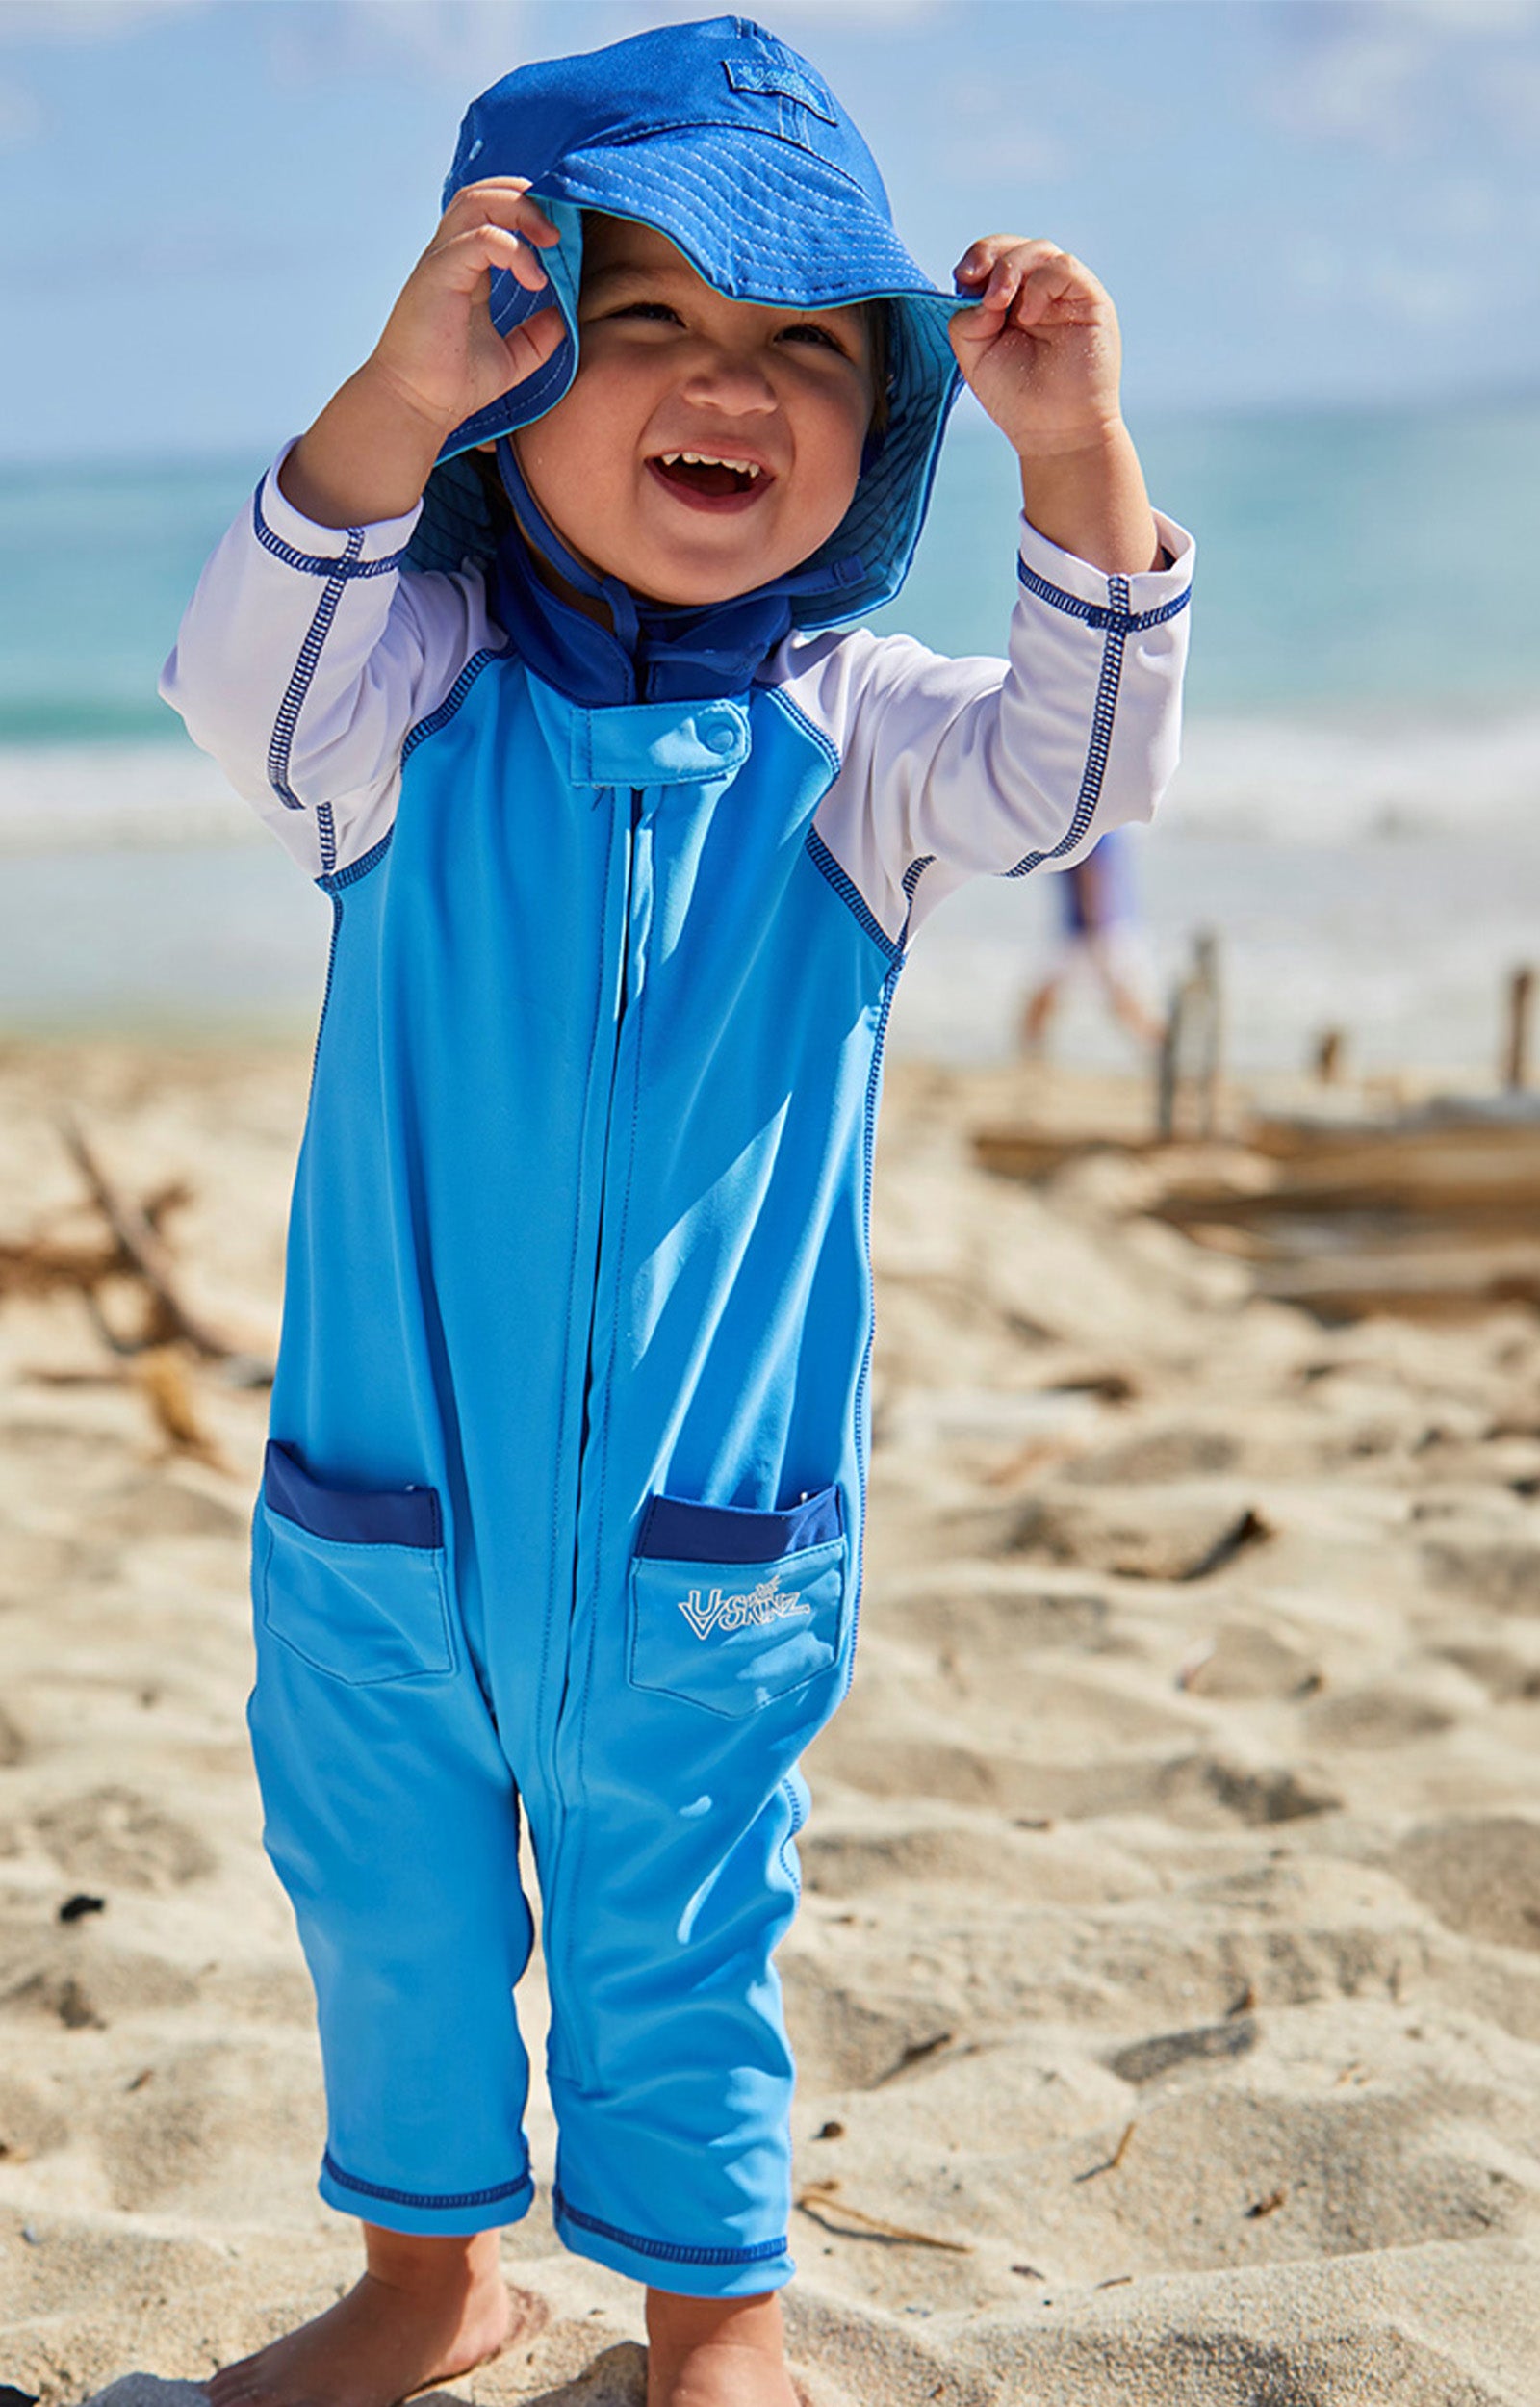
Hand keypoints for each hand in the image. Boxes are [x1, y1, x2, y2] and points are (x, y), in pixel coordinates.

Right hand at [367, 178, 565, 439]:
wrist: (417, 407)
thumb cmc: (452, 384)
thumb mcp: (512, 357)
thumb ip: (538, 334)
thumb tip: (565, 315)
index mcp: (465, 267)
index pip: (491, 210)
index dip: (528, 210)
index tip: (560, 238)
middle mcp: (449, 256)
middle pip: (483, 192)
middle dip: (526, 198)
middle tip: (557, 231)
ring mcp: (440, 262)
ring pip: (477, 201)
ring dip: (520, 211)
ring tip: (549, 241)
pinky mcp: (437, 275)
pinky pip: (478, 238)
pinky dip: (513, 248)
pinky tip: (534, 279)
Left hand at [949, 237, 1123, 460]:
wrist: (1055, 433)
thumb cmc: (1017, 399)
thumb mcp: (974, 356)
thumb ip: (966, 318)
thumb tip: (979, 290)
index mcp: (1011, 302)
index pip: (993, 258)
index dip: (976, 258)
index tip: (963, 279)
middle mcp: (1039, 293)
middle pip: (1014, 246)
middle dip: (989, 255)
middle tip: (974, 283)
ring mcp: (1065, 295)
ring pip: (1040, 250)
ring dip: (1011, 268)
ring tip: (999, 304)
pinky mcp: (1090, 300)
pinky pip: (1064, 268)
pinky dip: (1040, 284)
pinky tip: (1029, 315)